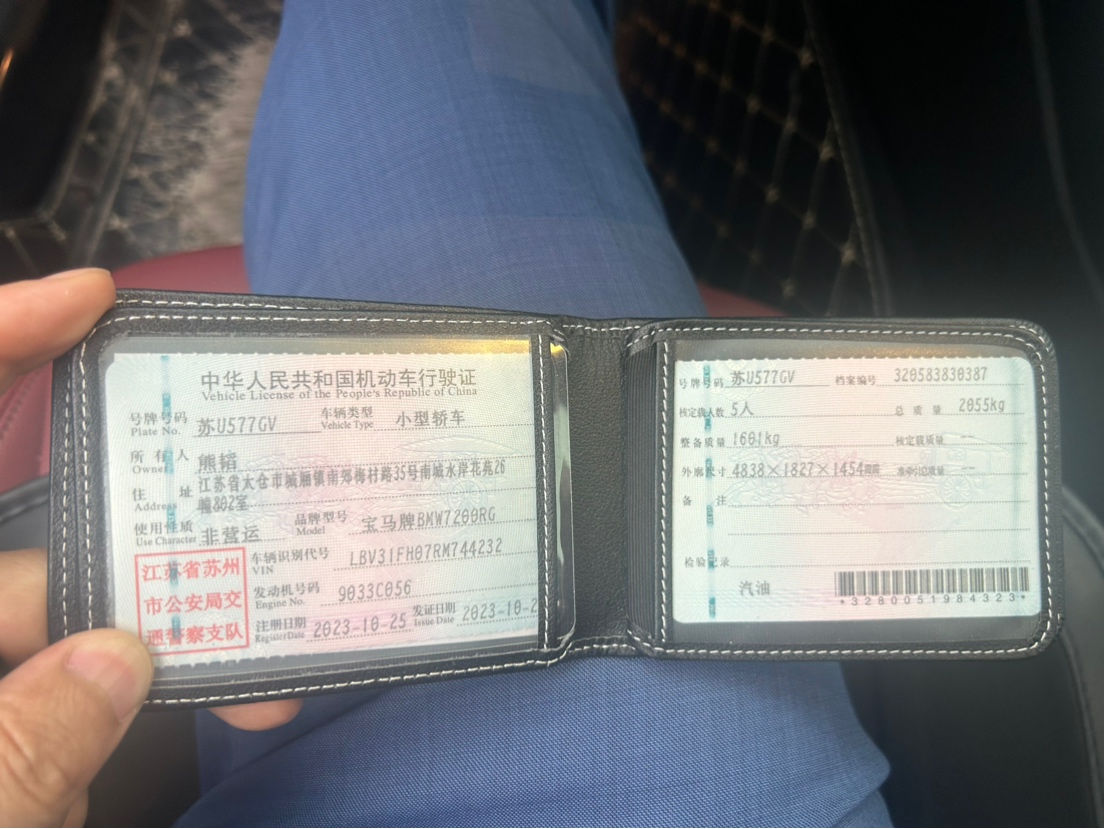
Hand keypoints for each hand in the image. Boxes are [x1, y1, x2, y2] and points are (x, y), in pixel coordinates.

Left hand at [0, 270, 300, 824]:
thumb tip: (119, 659)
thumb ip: (24, 745)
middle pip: (16, 552)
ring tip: (247, 672)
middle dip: (137, 550)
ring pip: (48, 637)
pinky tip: (196, 712)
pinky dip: (122, 703)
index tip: (91, 300)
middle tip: (238, 541)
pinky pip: (58, 698)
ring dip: (150, 650)